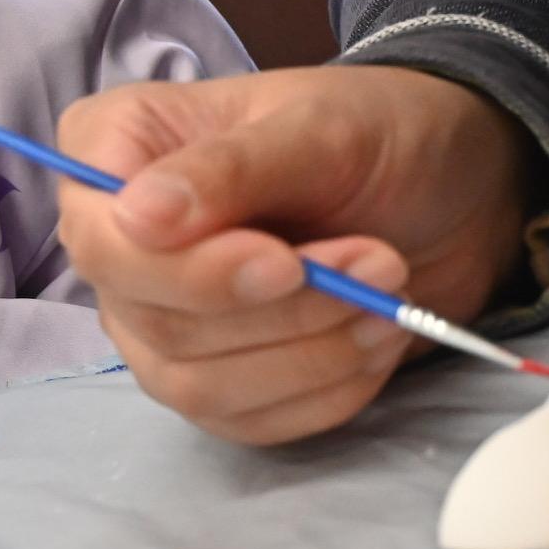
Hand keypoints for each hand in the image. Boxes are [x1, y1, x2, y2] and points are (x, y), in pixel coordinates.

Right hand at [54, 65, 539, 444]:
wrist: (443, 188)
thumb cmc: (373, 131)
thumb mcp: (316, 128)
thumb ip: (227, 168)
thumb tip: (136, 213)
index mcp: (115, 150)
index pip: (105, 240)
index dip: (188, 271)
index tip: (285, 263)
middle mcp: (121, 243)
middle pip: (152, 320)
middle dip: (279, 310)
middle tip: (378, 261)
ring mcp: (158, 318)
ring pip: (196, 384)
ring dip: (309, 355)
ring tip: (390, 302)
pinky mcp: (213, 377)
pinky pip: (245, 420)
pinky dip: (323, 391)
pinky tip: (376, 338)